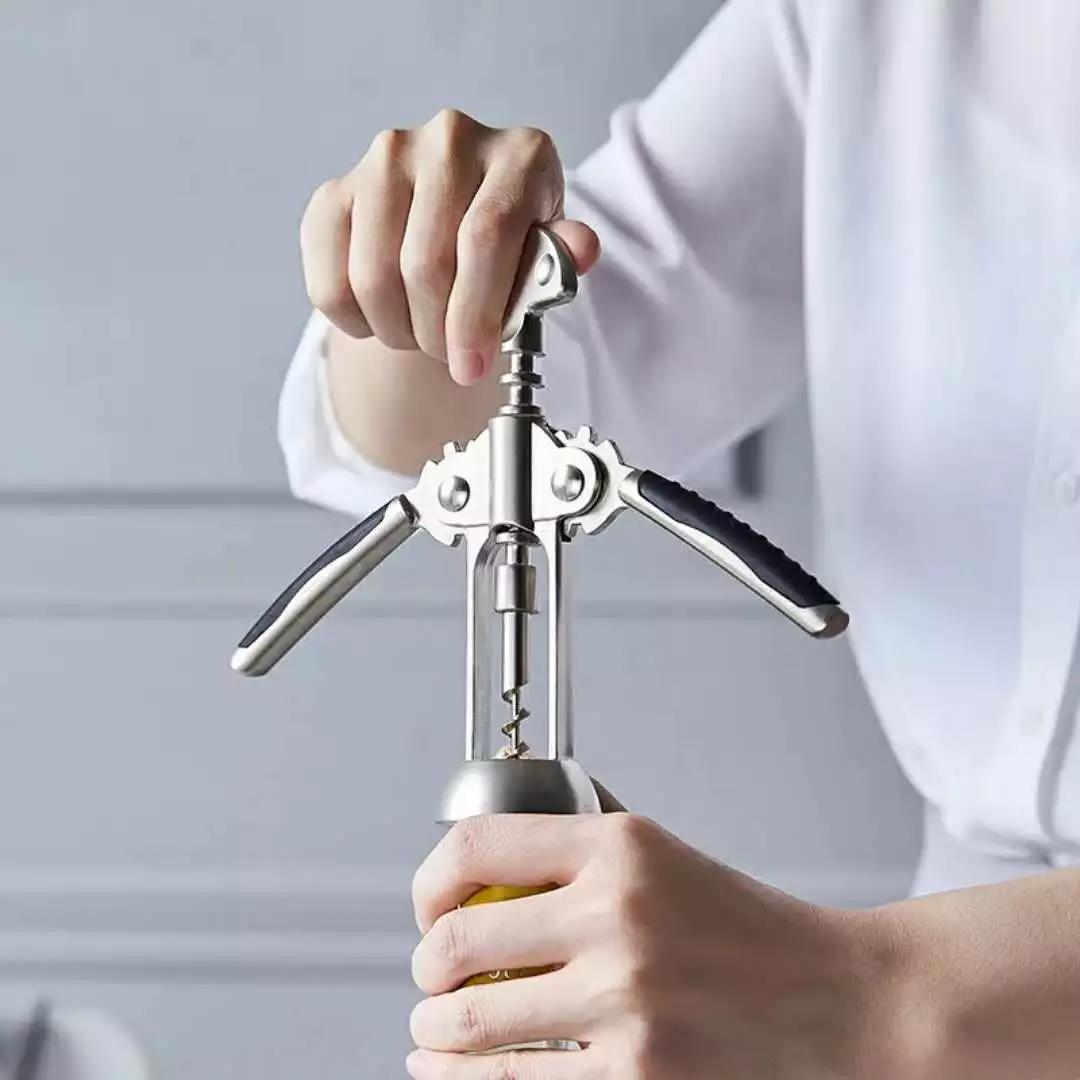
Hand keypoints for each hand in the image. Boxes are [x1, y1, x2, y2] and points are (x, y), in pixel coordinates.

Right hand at [300, 109, 599, 384]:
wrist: (455, 227)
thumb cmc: (510, 248)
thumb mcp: (545, 257)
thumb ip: (557, 259)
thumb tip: (581, 249)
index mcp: (518, 154)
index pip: (485, 236)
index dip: (475, 314)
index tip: (471, 368)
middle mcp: (450, 139)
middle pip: (426, 264)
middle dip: (437, 334)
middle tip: (452, 357)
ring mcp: (385, 159)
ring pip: (373, 276)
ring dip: (397, 332)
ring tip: (421, 336)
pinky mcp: (334, 191)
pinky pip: (330, 282)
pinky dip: (356, 322)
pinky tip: (383, 320)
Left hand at [407, 814, 916, 1078]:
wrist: (841, 1002)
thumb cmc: (748, 931)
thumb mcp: (666, 856)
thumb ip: (584, 846)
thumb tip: (493, 855)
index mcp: (620, 847)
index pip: (477, 845)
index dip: (430, 881)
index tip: (429, 909)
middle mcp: (618, 914)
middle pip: (456, 940)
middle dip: (425, 971)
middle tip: (430, 981)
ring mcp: (625, 1000)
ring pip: (469, 1023)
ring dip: (432, 1033)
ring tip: (431, 1033)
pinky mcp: (636, 1077)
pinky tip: (455, 1074)